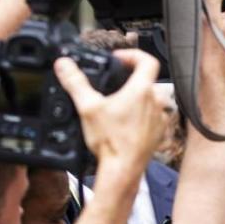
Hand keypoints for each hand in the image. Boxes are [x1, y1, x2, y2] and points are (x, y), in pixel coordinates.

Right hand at [55, 49, 166, 175]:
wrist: (123, 168)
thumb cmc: (111, 141)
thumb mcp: (88, 107)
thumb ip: (75, 83)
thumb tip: (64, 65)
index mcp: (142, 89)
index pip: (147, 60)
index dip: (132, 55)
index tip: (119, 59)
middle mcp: (156, 100)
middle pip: (146, 80)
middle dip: (130, 79)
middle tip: (113, 83)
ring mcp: (160, 116)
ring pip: (150, 98)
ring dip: (135, 97)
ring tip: (116, 104)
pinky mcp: (159, 130)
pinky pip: (152, 115)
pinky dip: (140, 114)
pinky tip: (124, 122)